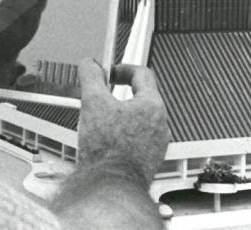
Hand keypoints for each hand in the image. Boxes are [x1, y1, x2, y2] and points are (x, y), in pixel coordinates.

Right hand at [76, 61, 169, 187]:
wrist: (110, 187)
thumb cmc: (108, 150)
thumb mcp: (93, 102)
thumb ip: (92, 77)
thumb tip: (90, 64)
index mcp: (152, 106)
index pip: (143, 74)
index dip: (122, 69)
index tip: (109, 73)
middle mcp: (159, 124)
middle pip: (141, 97)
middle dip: (119, 94)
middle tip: (101, 97)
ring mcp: (156, 144)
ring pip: (139, 120)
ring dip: (120, 116)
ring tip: (100, 122)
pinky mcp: (149, 160)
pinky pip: (137, 139)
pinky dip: (123, 135)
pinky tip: (106, 141)